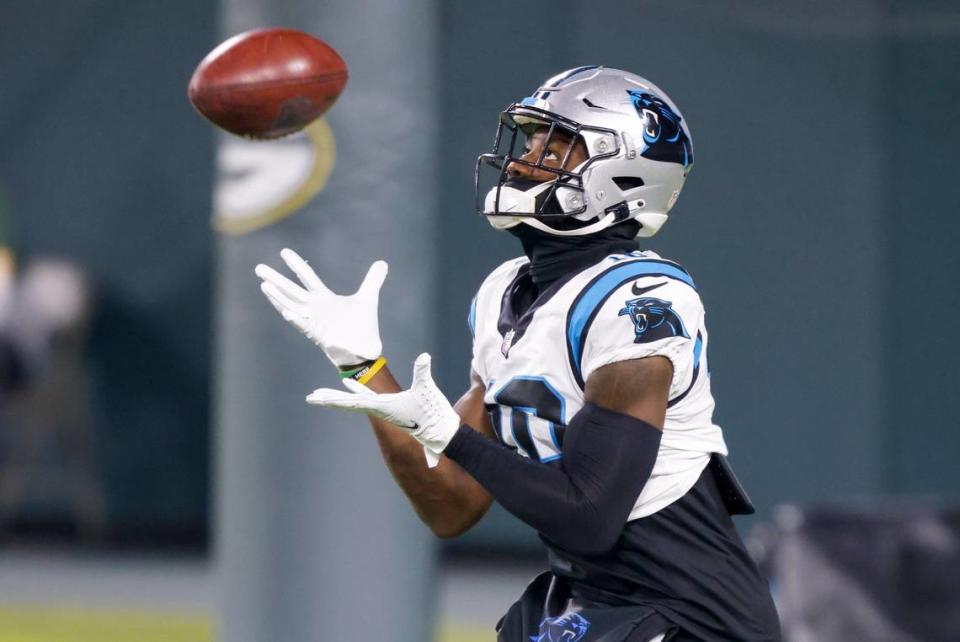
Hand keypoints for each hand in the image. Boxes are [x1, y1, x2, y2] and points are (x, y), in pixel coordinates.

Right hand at [255, 248, 387, 367]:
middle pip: (292, 291)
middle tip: (258, 268)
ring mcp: (316, 323)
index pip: (307, 278)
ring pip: (292, 307)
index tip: (284, 251)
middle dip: (276, 279)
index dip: (296, 264)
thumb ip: (373, 280)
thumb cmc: (362, 327)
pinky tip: (286, 312)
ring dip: (279, 298)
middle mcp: (316, 309)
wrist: (366, 351)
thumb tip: (382, 263)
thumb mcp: (368, 299)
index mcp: (325, 299)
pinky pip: (306, 327)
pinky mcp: (321, 336)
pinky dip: (297, 319)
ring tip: (264, 286)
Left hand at [306, 353, 459, 466]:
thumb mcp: (427, 390)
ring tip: (323, 392)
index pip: (352, 402)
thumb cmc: (433, 414)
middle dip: (329, 399)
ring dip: (339, 396)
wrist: (441, 432)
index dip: (333, 398)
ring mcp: (384, 408)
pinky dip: (356, 390)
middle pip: (348, 403)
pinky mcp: (390, 406)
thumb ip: (423, 372)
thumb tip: (424, 357)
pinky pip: (366, 397)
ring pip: (355, 401)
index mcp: (382, 406)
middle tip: (310, 397)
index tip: (316, 398)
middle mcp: (379, 408)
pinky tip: (349, 384)